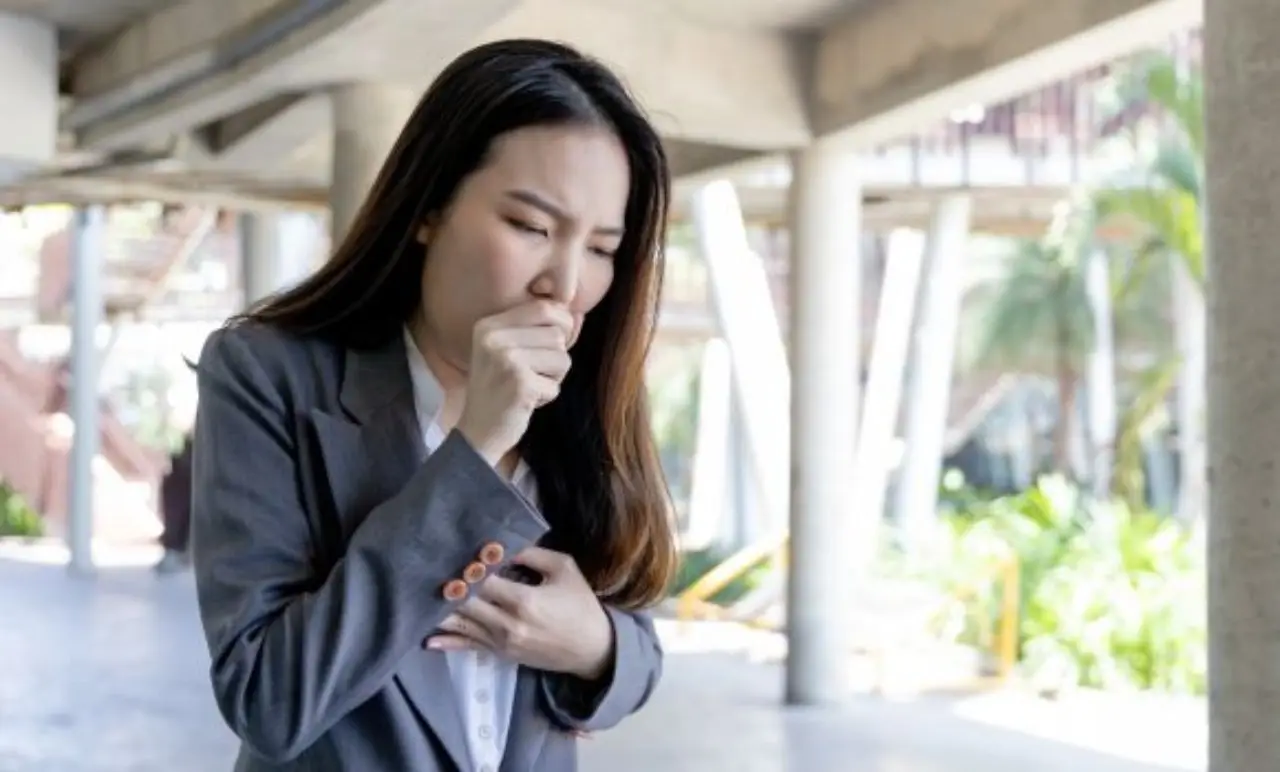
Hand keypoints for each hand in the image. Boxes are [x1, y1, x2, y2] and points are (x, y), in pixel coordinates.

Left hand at [427, 547, 614, 680]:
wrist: (593, 649)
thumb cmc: (581, 605)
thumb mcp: (564, 569)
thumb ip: (532, 554)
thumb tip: (501, 545)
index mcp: (523, 600)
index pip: (482, 580)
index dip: (467, 566)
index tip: (455, 550)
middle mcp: (506, 624)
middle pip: (465, 602)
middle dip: (448, 585)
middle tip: (430, 567)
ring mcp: (500, 643)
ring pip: (460, 624)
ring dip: (441, 609)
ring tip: (422, 593)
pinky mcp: (499, 654)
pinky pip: (467, 647)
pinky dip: (447, 642)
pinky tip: (427, 638)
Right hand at [455, 301, 573, 465]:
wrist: (477, 431)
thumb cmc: (500, 389)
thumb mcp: (513, 351)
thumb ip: (544, 329)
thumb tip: (579, 313)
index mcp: (490, 325)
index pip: (543, 307)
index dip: (560, 325)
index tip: (548, 348)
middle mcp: (495, 338)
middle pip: (557, 333)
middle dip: (556, 356)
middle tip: (535, 372)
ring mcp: (506, 361)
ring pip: (562, 358)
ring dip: (553, 377)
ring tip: (529, 386)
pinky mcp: (520, 385)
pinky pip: (556, 384)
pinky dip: (547, 396)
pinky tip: (526, 401)